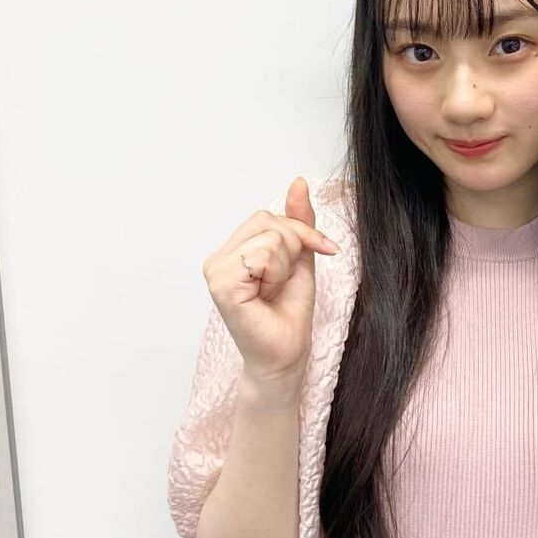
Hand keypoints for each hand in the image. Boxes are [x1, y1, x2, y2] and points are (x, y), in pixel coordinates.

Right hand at [202, 176, 340, 391]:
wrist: (287, 354)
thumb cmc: (289, 313)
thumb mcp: (300, 258)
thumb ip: (298, 221)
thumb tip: (299, 182)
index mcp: (231, 250)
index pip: (267, 216)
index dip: (300, 232)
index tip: (322, 250)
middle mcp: (217, 259)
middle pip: (269, 222)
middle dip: (294, 249)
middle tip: (283, 283)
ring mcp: (215, 272)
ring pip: (270, 238)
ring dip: (285, 267)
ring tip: (273, 292)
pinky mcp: (221, 285)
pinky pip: (263, 256)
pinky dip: (276, 276)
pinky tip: (266, 297)